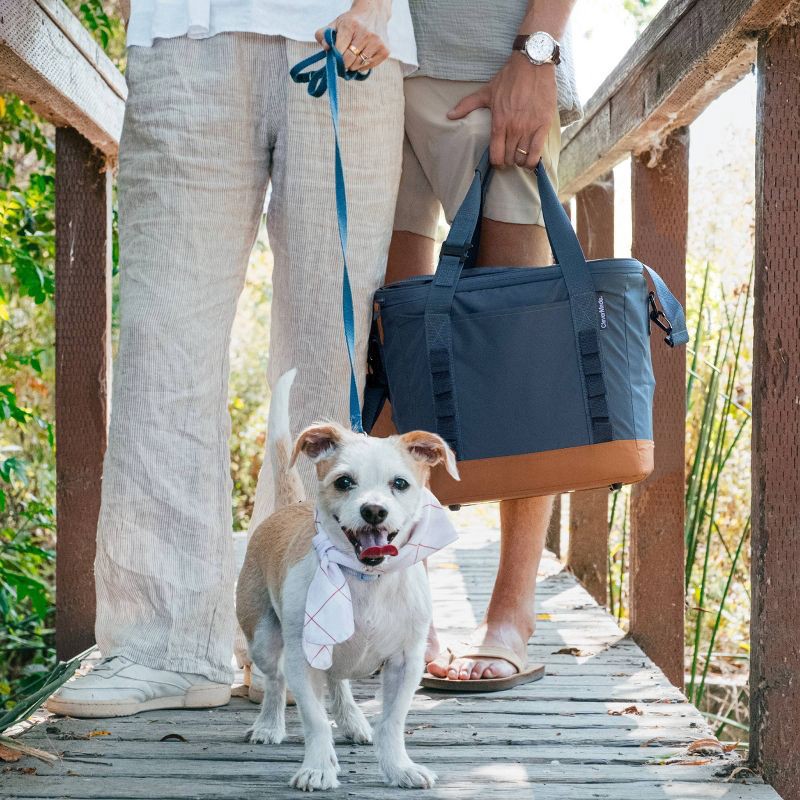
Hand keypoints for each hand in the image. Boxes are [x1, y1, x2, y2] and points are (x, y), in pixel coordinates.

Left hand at [316, 0, 390, 71]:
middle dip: (343, 62)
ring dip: (352, 65)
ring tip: (353, 56)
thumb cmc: (352, 21)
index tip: (335, 57)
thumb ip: (324, 34)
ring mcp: (377, 43)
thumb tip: (325, 47)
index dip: (335, 57)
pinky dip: (362, 65)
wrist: (374, 12)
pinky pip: (368, 66)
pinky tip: (362, 55)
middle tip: (343, 59)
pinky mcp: (385, 50)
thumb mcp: (336, 23)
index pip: (339, 51)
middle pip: (349, 61)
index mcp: (351, 25)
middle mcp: (366, 34)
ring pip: (358, 65)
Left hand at [448, 53, 557, 168]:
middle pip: (510, 159)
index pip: (496, 156)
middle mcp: (513, 129)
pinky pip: (537, 152)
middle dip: (508, 160)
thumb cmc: (509, 77)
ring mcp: (529, 128)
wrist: (533, 64)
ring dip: (520, 160)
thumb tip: (449, 115)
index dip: (496, 162)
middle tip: (510, 154)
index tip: (498, 160)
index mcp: (499, 123)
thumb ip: (467, 105)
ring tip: (520, 154)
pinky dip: (533, 160)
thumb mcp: (486, 91)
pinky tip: (531, 157)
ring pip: (523, 158)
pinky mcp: (543, 125)